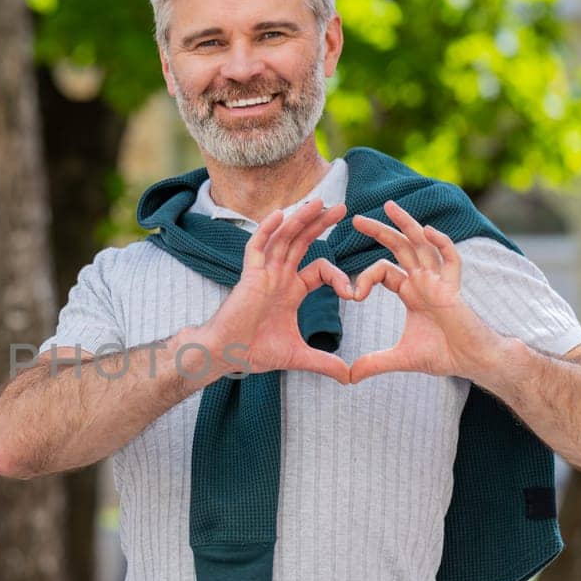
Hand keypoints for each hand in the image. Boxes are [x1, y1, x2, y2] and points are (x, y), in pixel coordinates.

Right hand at [197, 199, 356, 383]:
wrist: (226, 355)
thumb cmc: (255, 352)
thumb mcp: (298, 356)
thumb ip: (324, 363)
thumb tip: (350, 377)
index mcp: (291, 290)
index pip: (318, 269)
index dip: (338, 276)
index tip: (354, 293)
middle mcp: (278, 277)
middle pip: (302, 243)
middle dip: (321, 225)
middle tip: (342, 208)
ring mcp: (263, 274)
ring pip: (283, 239)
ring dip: (301, 220)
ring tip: (320, 202)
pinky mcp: (248, 276)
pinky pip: (256, 247)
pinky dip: (266, 230)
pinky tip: (280, 214)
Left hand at [346, 201, 507, 383]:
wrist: (473, 362)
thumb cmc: (443, 355)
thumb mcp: (399, 358)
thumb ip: (373, 363)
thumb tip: (348, 377)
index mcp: (411, 291)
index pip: (384, 270)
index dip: (364, 278)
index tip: (351, 295)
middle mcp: (424, 281)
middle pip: (400, 247)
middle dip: (379, 231)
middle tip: (355, 218)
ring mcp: (440, 281)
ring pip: (423, 244)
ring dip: (406, 224)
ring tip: (389, 205)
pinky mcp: (454, 289)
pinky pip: (451, 260)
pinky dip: (441, 244)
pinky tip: (427, 231)